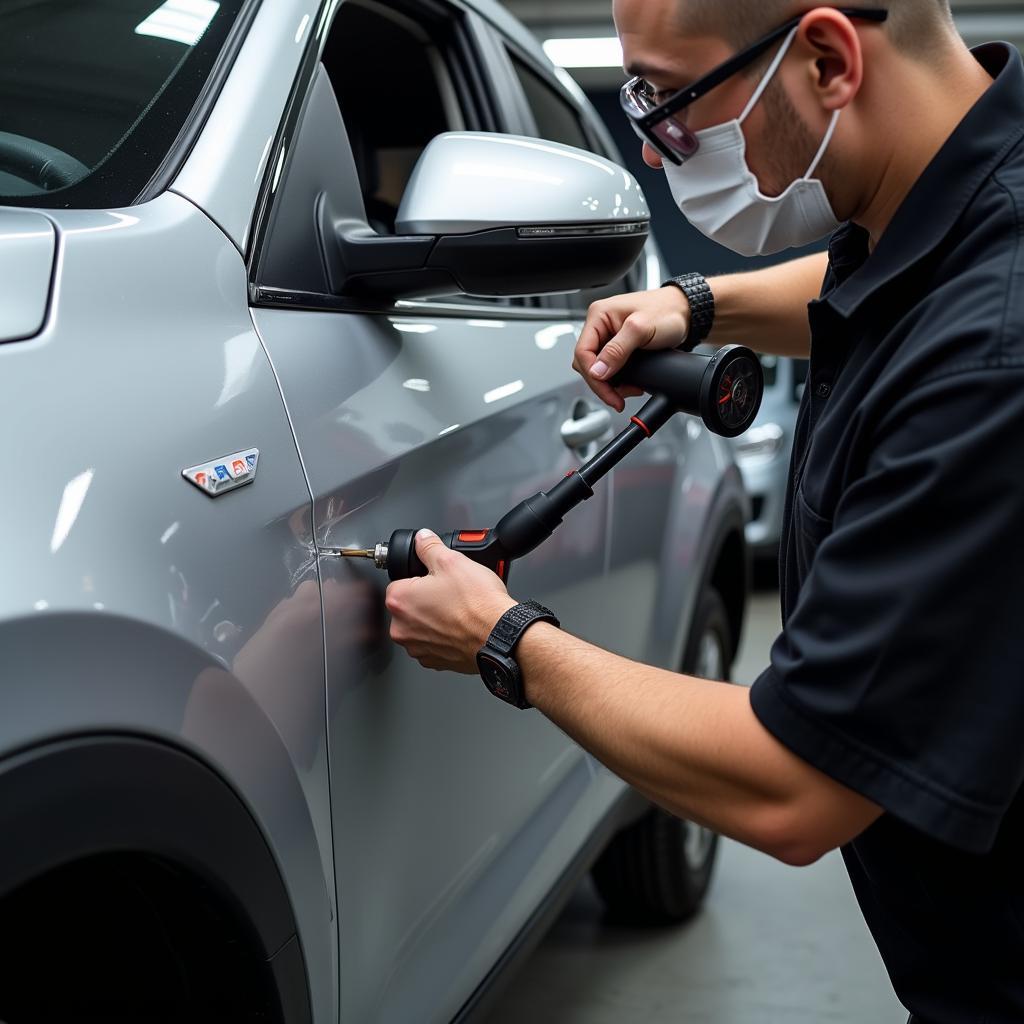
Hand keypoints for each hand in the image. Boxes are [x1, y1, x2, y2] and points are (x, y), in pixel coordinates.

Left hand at [386, 529, 516, 673]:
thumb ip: (430, 547)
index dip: (420, 576)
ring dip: (435, 618)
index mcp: (400, 601)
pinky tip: (462, 626)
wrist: (499, 636)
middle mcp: (402, 629)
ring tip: (459, 609)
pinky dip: (445, 635)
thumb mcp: (452, 561)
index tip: (435, 579)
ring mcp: (418, 648)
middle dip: (427, 598)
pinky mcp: (435, 661)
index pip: (399, 581)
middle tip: (451, 593)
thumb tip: (422, 539)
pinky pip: (435, 643)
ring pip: (422, 625)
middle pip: (410, 605)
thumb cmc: (477, 605)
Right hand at [572, 286, 691, 411]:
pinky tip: (631, 384)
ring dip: (611, 384)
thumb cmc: (667, 311)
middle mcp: (601, 326)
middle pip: (587, 364)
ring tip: (629, 391)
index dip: (593, 376)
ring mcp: (609, 337)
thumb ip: (617, 350)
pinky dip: (619, 380)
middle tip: (617, 398)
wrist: (687, 313)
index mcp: (599, 315)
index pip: (583, 352)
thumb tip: (597, 371)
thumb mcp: (640, 330)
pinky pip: (610, 369)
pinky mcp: (619, 347)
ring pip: (598, 369)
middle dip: (602, 384)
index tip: (609, 391)